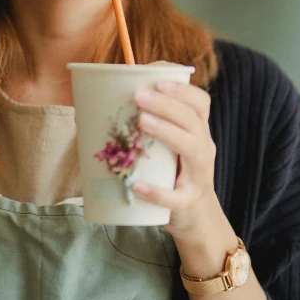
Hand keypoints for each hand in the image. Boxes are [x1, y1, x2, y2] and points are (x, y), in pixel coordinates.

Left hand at [132, 81, 217, 240]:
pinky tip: (137, 185)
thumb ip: (147, 127)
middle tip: (139, 96)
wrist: (195, 217)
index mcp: (198, 132)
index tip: (158, 82)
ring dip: (166, 132)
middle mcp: (203, 149)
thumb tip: (96, 109)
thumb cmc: (173, 173)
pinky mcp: (187, 203)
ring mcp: (198, 176)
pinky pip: (175, 197)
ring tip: (141, 122)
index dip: (183, 90)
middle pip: (192, 121)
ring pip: (190, 149)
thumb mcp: (169, 146)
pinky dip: (157, 192)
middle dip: (166, 105)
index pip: (200, 104)